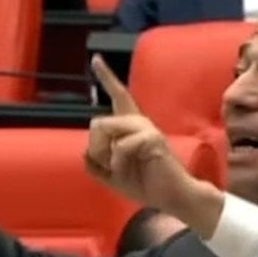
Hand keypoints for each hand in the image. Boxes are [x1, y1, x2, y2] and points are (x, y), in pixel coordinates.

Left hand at [86, 56, 217, 223]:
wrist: (172, 198)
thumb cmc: (147, 185)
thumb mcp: (114, 179)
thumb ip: (97, 168)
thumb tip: (84, 154)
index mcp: (130, 127)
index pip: (119, 96)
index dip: (106, 77)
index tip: (95, 58)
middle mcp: (139, 122)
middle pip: (98, 123)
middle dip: (96, 149)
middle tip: (110, 167)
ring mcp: (147, 128)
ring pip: (106, 130)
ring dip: (107, 156)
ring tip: (121, 170)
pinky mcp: (153, 138)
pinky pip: (120, 147)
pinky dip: (119, 164)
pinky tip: (132, 170)